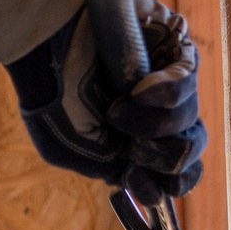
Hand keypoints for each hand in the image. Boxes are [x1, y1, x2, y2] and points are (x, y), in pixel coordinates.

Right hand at [5, 0, 206, 203]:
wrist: (40, 42)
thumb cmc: (48, 93)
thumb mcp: (67, 148)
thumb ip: (108, 169)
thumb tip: (148, 184)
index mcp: (133, 142)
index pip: (172, 173)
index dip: (166, 184)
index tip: (146, 186)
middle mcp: (154, 114)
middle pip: (189, 148)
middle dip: (164, 157)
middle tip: (134, 148)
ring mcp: (166, 82)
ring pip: (189, 118)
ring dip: (152, 124)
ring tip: (116, 110)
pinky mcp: (172, 48)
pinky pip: (188, 77)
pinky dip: (167, 92)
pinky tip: (140, 91)